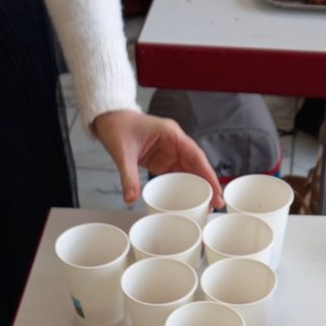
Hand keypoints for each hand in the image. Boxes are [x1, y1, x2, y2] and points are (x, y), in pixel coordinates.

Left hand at [92, 109, 223, 208]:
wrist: (109, 119)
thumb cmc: (117, 127)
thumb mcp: (122, 153)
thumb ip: (128, 177)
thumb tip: (130, 199)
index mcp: (171, 134)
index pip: (195, 155)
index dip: (208, 174)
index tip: (216, 190)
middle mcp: (174, 142)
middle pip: (197, 165)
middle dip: (207, 184)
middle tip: (216, 204)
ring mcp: (169, 151)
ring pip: (189, 170)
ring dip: (198, 187)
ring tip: (208, 206)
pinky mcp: (162, 160)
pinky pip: (177, 174)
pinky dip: (184, 186)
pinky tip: (190, 200)